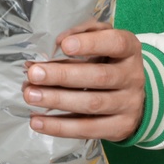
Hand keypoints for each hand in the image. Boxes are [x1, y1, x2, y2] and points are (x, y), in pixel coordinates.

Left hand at [23, 26, 145, 141]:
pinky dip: (59, 127)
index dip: (91, 43)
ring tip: (30, 95)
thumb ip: (81, 34)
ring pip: (92, 104)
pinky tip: (37, 121)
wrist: (130, 96)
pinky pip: (87, 129)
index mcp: (129, 49)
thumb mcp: (100, 40)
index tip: (64, 45)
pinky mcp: (120, 127)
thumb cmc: (107, 61)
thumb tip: (58, 41)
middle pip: (100, 77)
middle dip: (63, 75)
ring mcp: (129, 104)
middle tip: (34, 74)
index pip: (116, 43)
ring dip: (57, 100)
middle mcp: (133, 77)